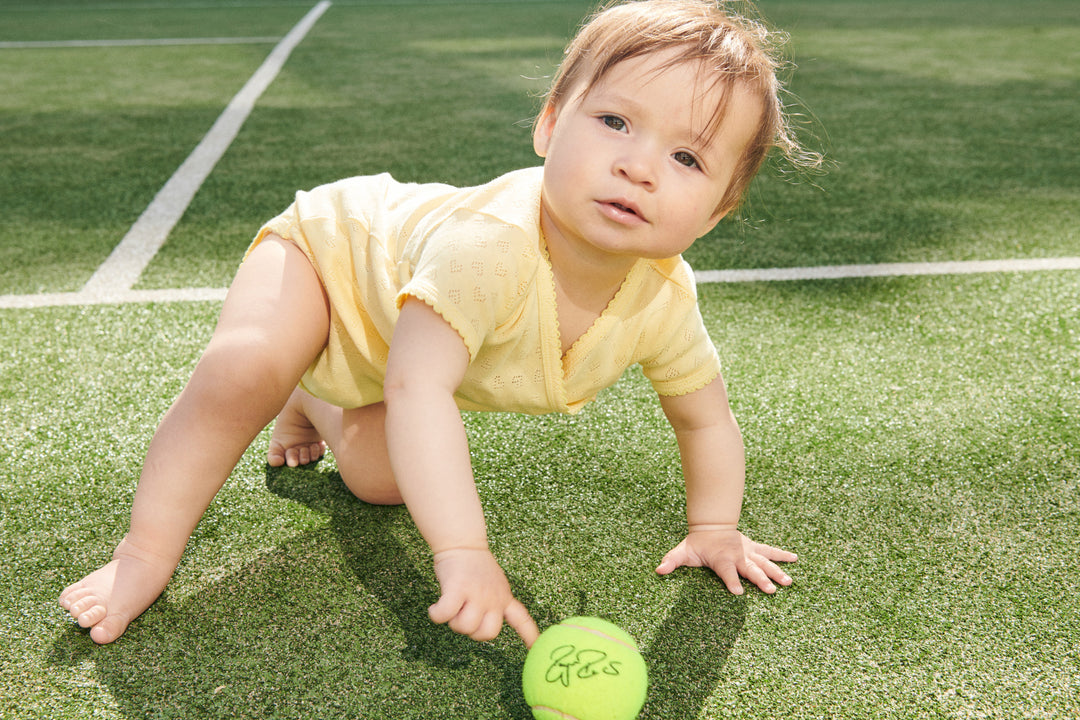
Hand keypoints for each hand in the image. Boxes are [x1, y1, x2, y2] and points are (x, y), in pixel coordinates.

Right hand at [428, 548, 539, 646]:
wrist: (463, 542)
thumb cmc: (474, 565)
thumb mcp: (494, 584)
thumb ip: (492, 602)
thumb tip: (479, 625)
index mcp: (504, 597)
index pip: (522, 620)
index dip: (529, 637)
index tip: (534, 650)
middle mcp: (494, 598)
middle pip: (488, 633)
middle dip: (472, 631)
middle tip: (463, 614)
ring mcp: (477, 593)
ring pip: (466, 626)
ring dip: (453, 622)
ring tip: (451, 606)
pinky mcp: (458, 588)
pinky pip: (445, 614)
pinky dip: (437, 614)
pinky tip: (434, 608)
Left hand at [655, 527, 796, 594]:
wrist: (711, 525)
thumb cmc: (697, 543)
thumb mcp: (682, 552)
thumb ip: (672, 561)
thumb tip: (658, 570)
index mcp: (721, 559)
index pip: (726, 572)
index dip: (731, 582)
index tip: (738, 593)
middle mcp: (737, 555)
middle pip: (750, 569)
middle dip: (760, 579)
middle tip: (770, 590)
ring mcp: (748, 551)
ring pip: (764, 562)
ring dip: (776, 571)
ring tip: (788, 582)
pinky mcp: (754, 547)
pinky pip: (770, 551)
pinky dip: (782, 555)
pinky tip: (795, 559)